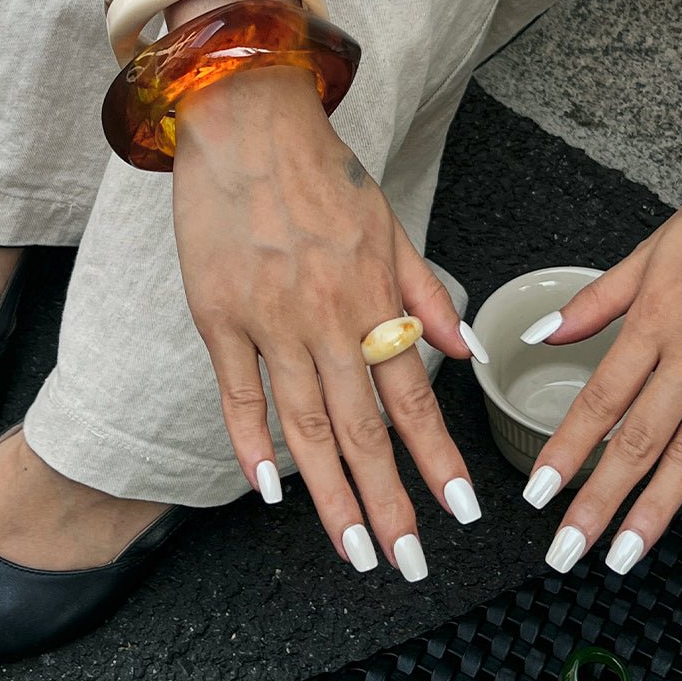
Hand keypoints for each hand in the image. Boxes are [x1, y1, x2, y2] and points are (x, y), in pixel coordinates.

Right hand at [170, 63, 482, 577]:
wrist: (246, 120)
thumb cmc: (320, 168)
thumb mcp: (389, 221)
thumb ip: (425, 290)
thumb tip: (463, 351)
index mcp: (372, 294)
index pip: (412, 396)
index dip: (436, 459)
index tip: (457, 512)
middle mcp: (326, 316)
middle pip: (362, 427)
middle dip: (388, 502)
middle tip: (403, 561)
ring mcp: (268, 319)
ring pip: (306, 424)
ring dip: (330, 494)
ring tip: (351, 547)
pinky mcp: (218, 314)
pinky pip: (238, 392)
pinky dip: (252, 445)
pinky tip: (269, 490)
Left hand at [524, 115, 681, 574]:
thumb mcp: (651, 247)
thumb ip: (595, 299)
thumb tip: (541, 334)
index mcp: (655, 317)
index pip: (598, 400)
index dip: (564, 452)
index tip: (538, 494)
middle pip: (639, 440)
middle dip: (598, 502)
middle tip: (568, 549)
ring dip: (658, 509)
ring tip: (628, 552)